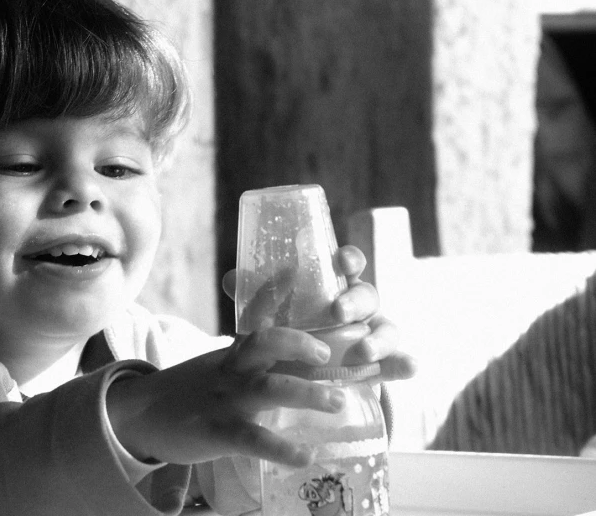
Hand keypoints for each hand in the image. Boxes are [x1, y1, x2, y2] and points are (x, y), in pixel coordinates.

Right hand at [106, 326, 342, 466]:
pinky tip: (305, 457)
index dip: (297, 325)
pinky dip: (282, 449)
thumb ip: (253, 364)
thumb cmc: (191, 392)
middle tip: (330, 357)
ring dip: (307, 394)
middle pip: (267, 345)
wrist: (140, 413)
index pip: (267, 330)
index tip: (330, 323)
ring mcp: (226, 400)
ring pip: (269, 389)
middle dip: (301, 346)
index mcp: (235, 355)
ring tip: (337, 403)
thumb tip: (297, 366)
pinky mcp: (218, 431)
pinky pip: (254, 439)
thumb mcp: (220, 369)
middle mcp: (233, 371)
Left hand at [223, 244, 415, 383]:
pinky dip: (406, 363)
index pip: (348, 265)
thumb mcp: (270, 321)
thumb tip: (231, 279)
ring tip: (364, 352)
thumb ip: (257, 301)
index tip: (341, 261)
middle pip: (367, 295)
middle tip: (338, 312)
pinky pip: (397, 363)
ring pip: (386, 328)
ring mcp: (371, 337)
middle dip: (356, 301)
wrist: (299, 383)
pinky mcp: (380, 367)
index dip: (349, 259)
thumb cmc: (289, 340)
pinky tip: (411, 366)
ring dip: (379, 337)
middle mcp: (356, 309)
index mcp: (333, 289)